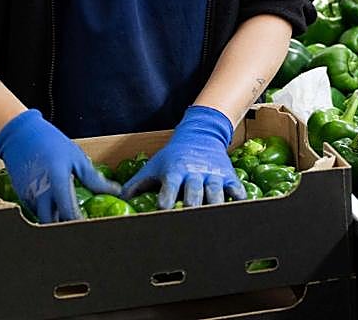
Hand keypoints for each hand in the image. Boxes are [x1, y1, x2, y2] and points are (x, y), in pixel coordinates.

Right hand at [0, 109, 120, 222]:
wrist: (21, 135)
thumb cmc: (50, 143)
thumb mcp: (76, 158)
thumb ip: (93, 178)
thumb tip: (114, 190)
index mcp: (57, 183)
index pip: (69, 213)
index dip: (81, 223)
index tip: (92, 225)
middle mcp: (40, 194)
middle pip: (53, 224)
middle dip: (66, 227)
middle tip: (80, 224)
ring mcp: (29, 198)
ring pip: (44, 220)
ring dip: (56, 221)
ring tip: (70, 217)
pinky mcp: (23, 198)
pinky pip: (37, 212)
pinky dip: (48, 213)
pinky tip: (58, 208)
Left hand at [122, 105, 246, 208]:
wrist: (201, 136)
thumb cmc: (173, 156)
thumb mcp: (154, 166)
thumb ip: (137, 184)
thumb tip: (118, 200)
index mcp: (175, 170)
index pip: (170, 185)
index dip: (166, 197)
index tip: (163, 209)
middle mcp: (195, 173)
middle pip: (194, 190)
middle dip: (192, 205)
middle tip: (190, 220)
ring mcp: (213, 175)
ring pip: (216, 192)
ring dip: (214, 206)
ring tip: (214, 222)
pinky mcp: (228, 176)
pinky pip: (236, 189)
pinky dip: (238, 200)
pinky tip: (239, 212)